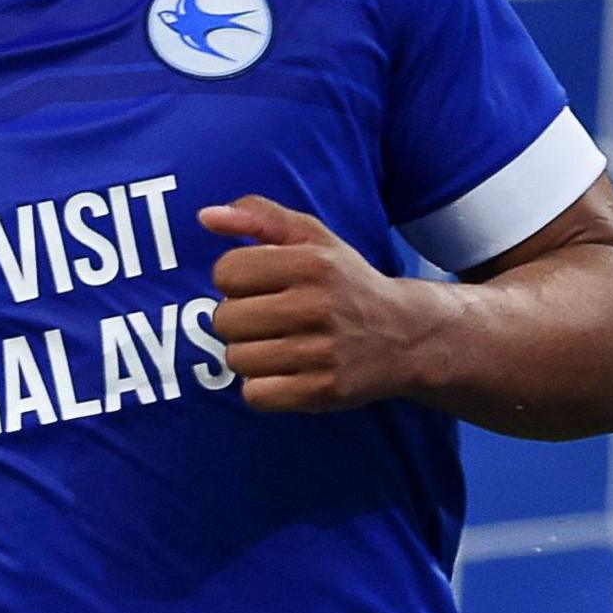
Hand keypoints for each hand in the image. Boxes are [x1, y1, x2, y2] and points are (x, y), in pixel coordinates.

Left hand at [197, 194, 430, 412]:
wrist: (407, 335)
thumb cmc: (346, 282)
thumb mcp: (313, 238)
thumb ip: (259, 217)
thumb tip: (206, 217)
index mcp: (312, 263)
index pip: (226, 272)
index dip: (233, 279)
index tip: (256, 284)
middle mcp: (317, 306)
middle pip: (225, 319)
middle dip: (238, 318)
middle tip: (267, 318)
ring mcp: (322, 352)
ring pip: (237, 359)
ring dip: (248, 354)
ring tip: (276, 344)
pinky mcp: (324, 392)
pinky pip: (256, 395)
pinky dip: (261, 387)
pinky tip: (284, 371)